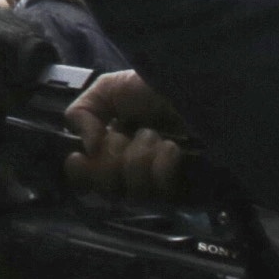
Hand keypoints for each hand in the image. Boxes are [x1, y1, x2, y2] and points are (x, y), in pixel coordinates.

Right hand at [63, 70, 190, 200]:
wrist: (200, 87)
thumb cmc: (157, 85)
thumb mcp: (109, 88)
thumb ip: (82, 112)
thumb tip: (86, 147)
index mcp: (112, 149)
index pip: (86, 180)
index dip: (79, 174)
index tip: (78, 157)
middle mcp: (133, 171)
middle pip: (106, 189)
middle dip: (110, 158)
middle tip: (122, 135)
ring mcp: (160, 185)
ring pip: (132, 192)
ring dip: (138, 157)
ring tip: (153, 135)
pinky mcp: (186, 193)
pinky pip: (160, 192)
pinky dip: (161, 165)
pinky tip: (171, 148)